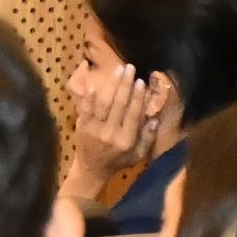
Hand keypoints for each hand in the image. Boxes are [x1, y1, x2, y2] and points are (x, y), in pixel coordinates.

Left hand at [65, 64, 160, 196]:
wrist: (91, 168)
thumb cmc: (118, 161)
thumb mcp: (138, 155)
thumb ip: (148, 138)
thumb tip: (154, 117)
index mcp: (127, 140)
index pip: (133, 115)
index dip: (138, 97)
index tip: (142, 81)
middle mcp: (111, 133)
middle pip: (119, 105)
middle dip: (125, 85)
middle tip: (130, 68)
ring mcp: (94, 128)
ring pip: (104, 103)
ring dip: (111, 85)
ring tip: (118, 70)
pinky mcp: (82, 125)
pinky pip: (86, 108)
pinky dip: (90, 96)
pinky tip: (96, 84)